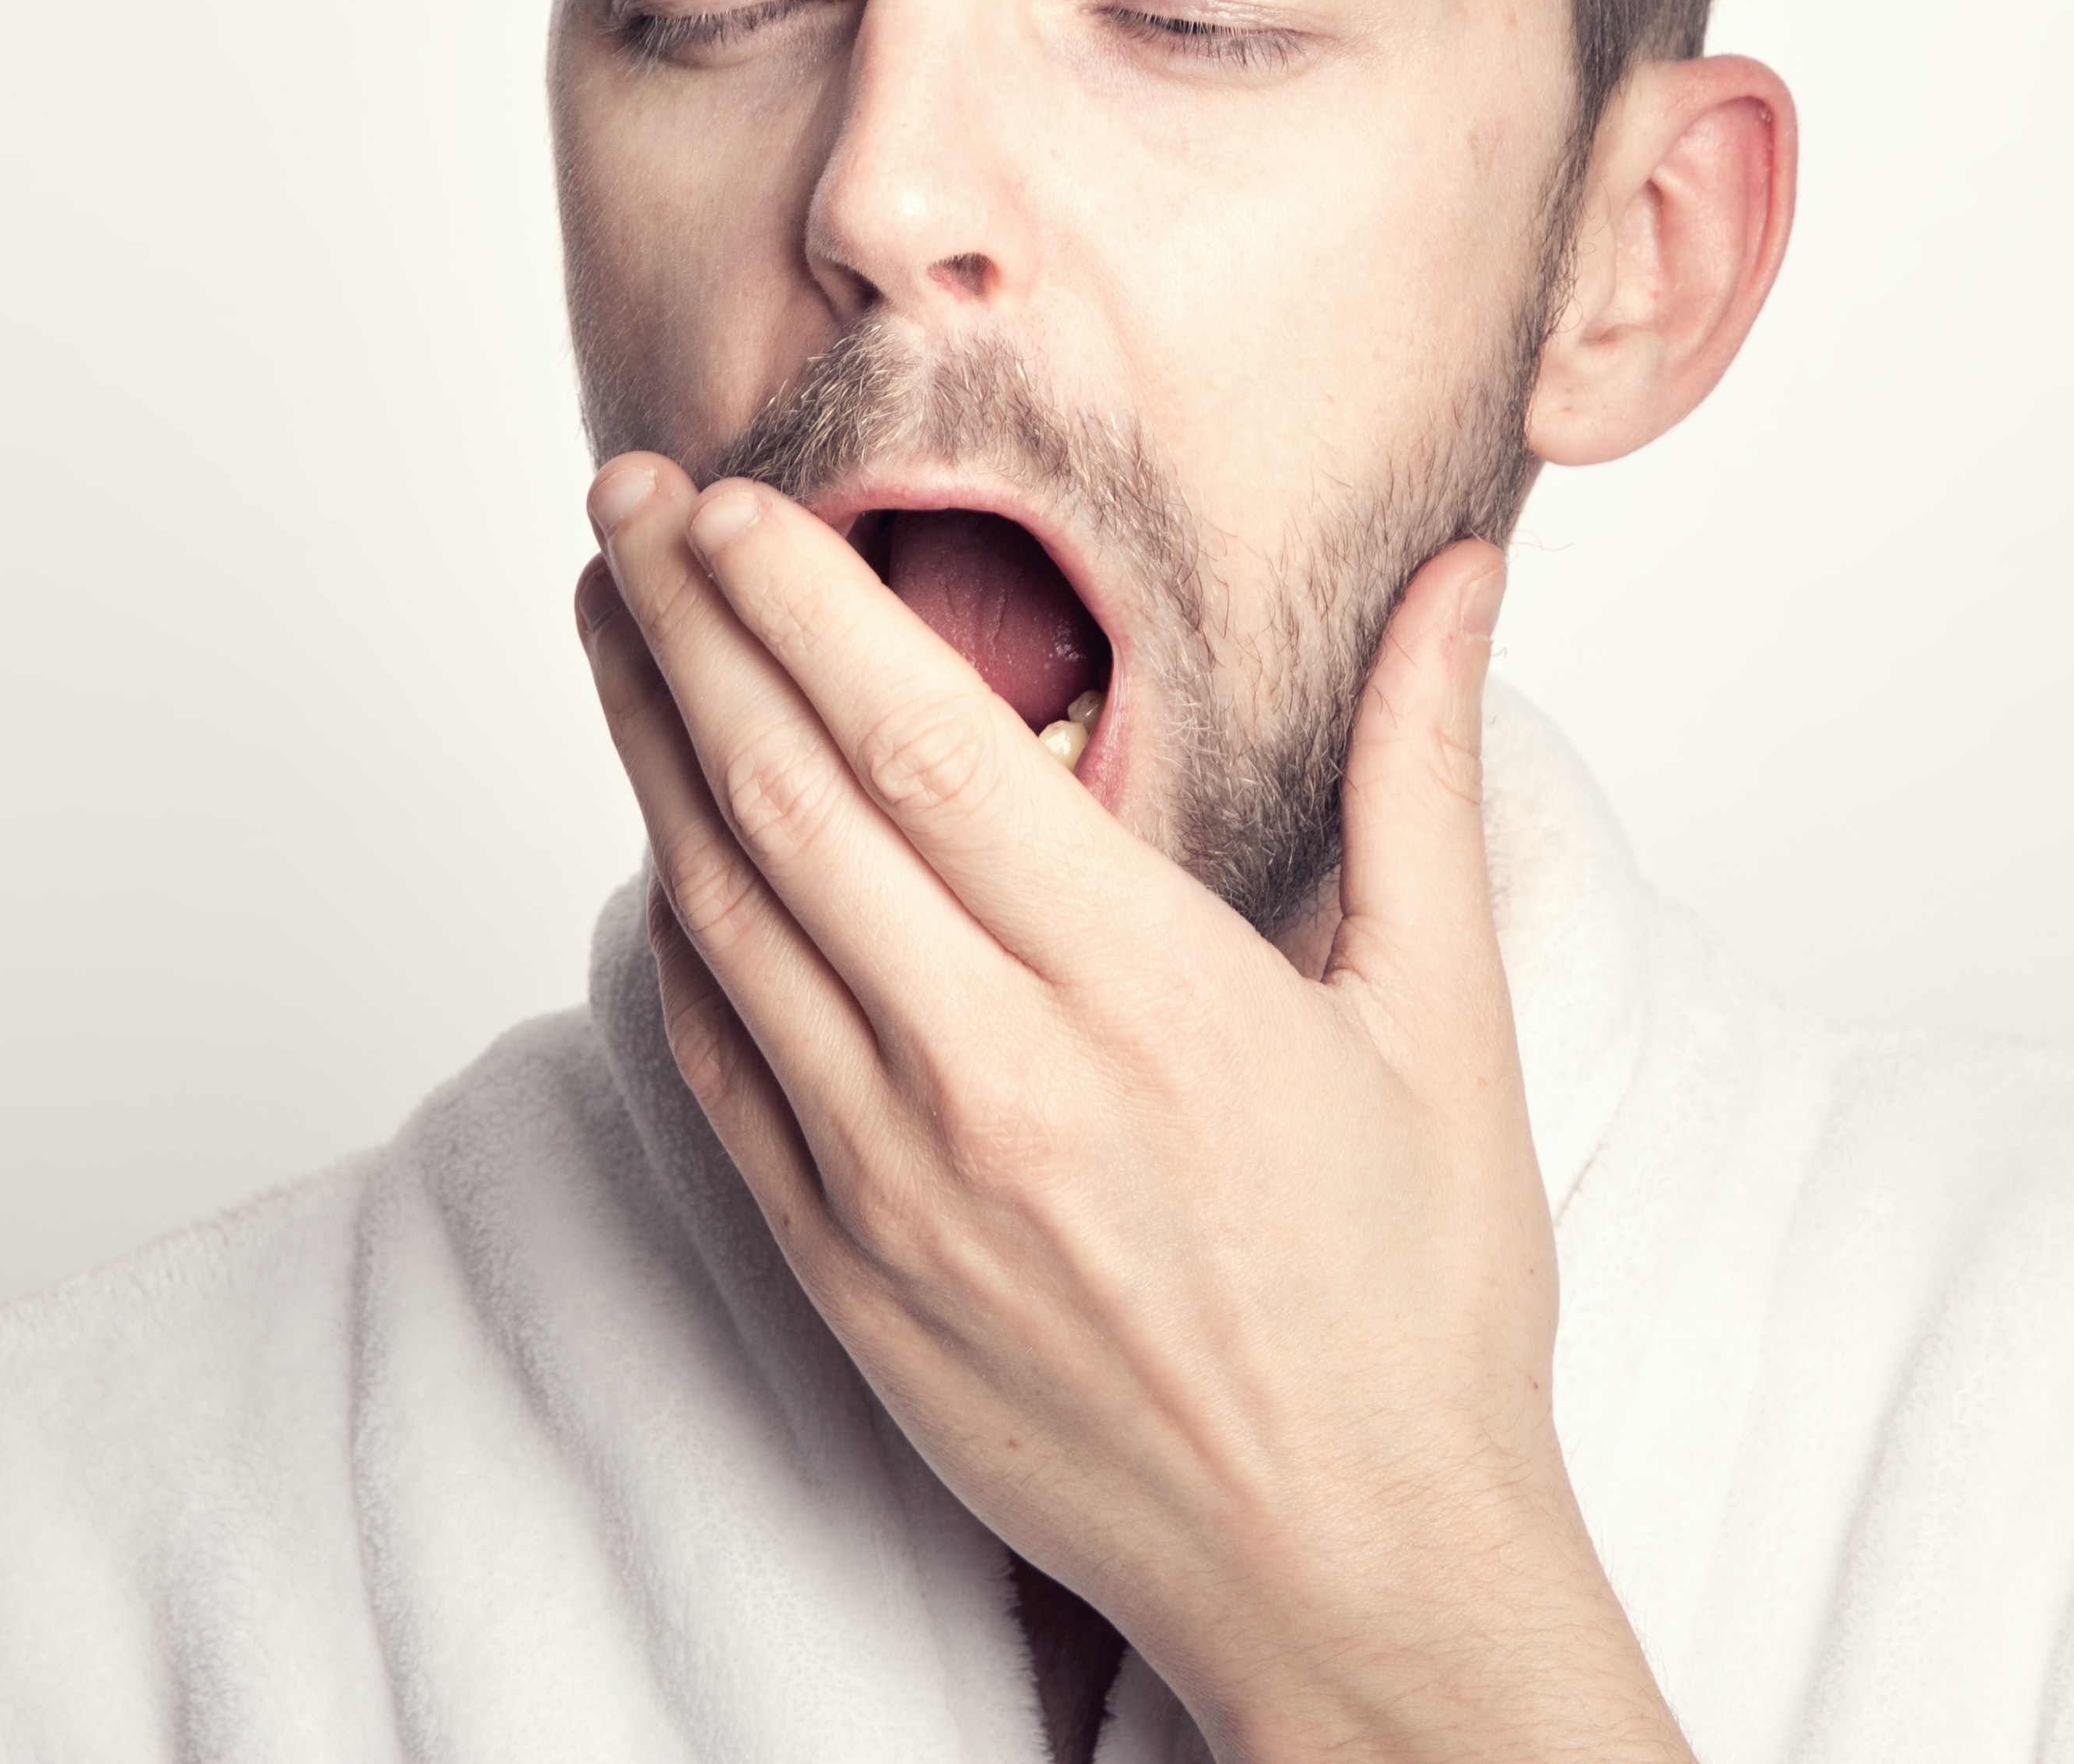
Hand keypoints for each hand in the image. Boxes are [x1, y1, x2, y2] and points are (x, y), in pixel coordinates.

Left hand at [578, 457, 1690, 1763]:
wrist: (1352, 1574)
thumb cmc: (1415, 1311)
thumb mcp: (1449, 1023)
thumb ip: (1420, 775)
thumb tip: (1460, 581)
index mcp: (1145, 995)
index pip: (917, 743)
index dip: (799, 602)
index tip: (731, 498)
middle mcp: (994, 1082)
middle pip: (783, 798)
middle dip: (686, 627)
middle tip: (627, 503)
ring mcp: (895, 1188)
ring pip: (724, 918)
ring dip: (650, 751)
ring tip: (612, 622)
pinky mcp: (844, 1277)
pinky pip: (717, 1068)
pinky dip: (673, 933)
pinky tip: (660, 840)